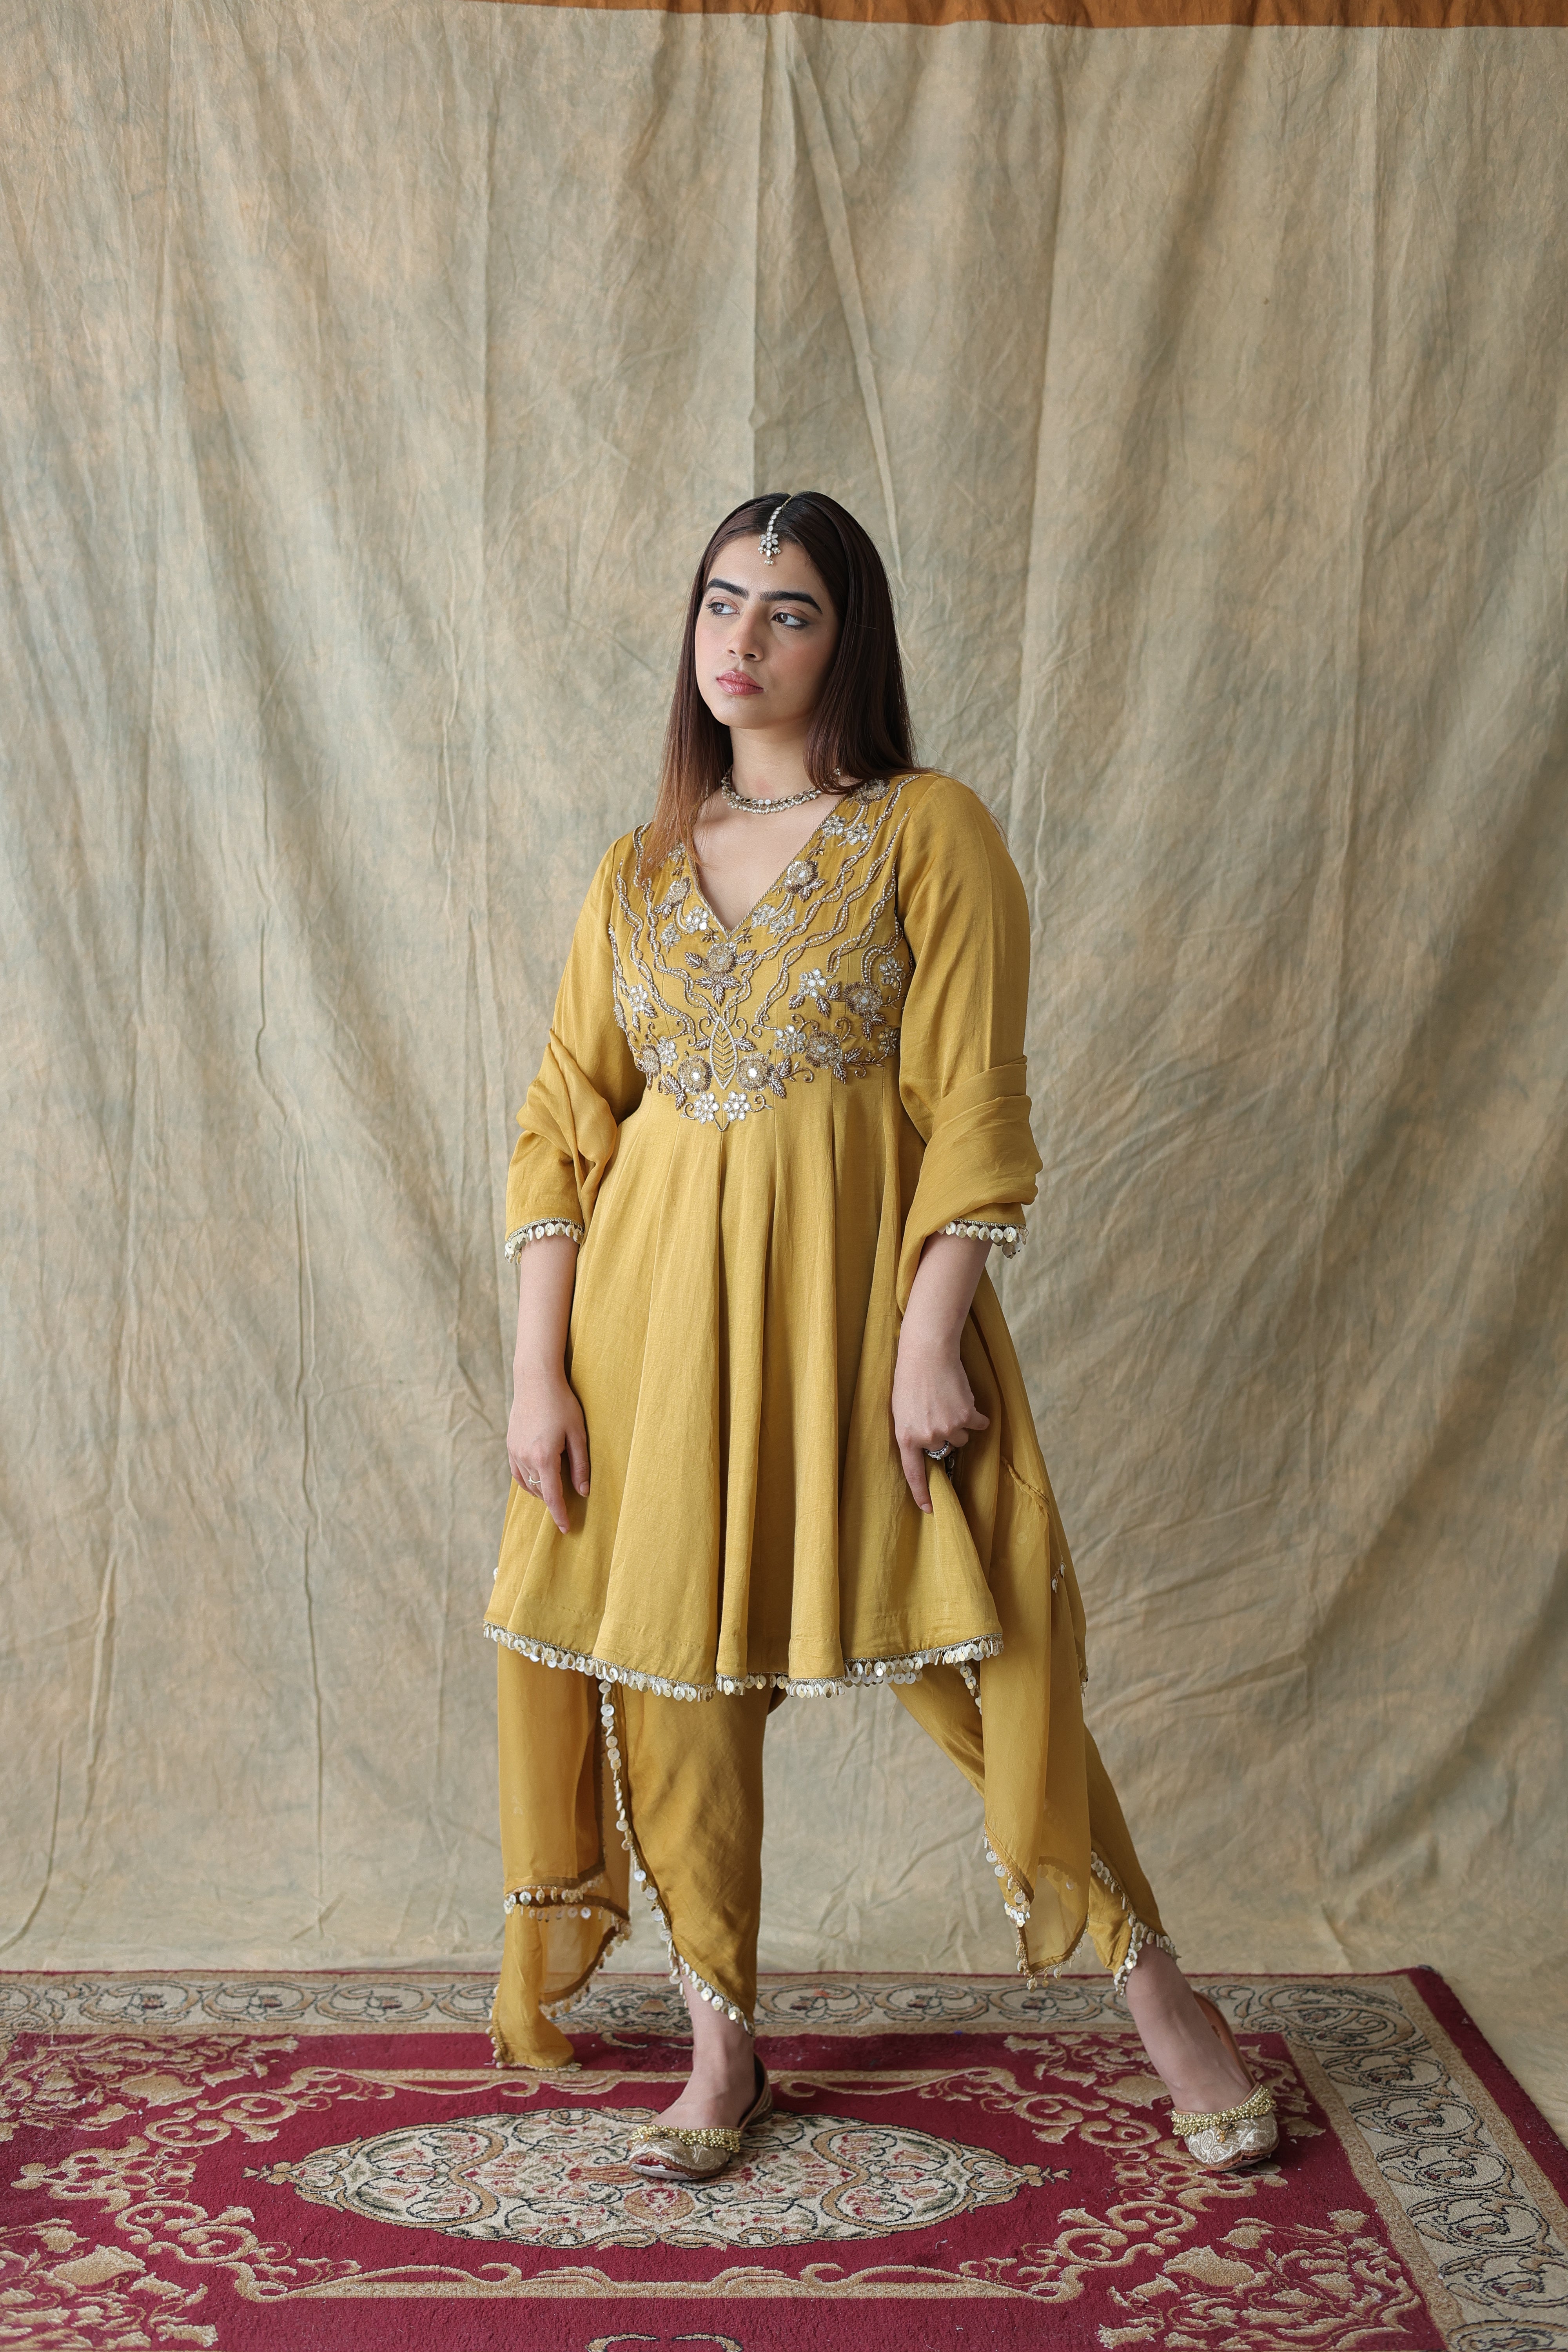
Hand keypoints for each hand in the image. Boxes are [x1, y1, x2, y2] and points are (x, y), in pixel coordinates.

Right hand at [507, 1370, 588, 1534]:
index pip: (552, 1496)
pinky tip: (538, 1478)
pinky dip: (528, 1481)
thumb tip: (583, 1492)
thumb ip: (580, 1465)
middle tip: (567, 1509)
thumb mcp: (578, 1434)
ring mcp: (515, 1451)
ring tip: (555, 1492)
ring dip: (541, 1491)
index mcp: (544, 1457)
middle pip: (540, 1492)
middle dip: (552, 1503)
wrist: (535, 1381)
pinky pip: (517, 1473)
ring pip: (527, 1484)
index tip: (566, 1530)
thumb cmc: (561, 1404)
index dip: (560, 1515)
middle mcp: (526, 1458)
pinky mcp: (510, 1445)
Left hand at [891, 1325, 988, 1513]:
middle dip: (944, 1435)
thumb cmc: (909, 1379)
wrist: (927, 1353)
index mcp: (905, 1437)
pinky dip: (976, 1415)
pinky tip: (963, 1398)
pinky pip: (979, 1424)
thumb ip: (913, 1434)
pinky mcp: (967, 1416)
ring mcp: (949, 1428)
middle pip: (945, 1449)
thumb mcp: (901, 1411)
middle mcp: (928, 1437)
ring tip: (947, 1401)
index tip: (929, 1509)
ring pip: (962, 1437)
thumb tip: (930, 1449)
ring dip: (959, 1423)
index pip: (914, 1473)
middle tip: (936, 1410)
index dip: (922, 1493)